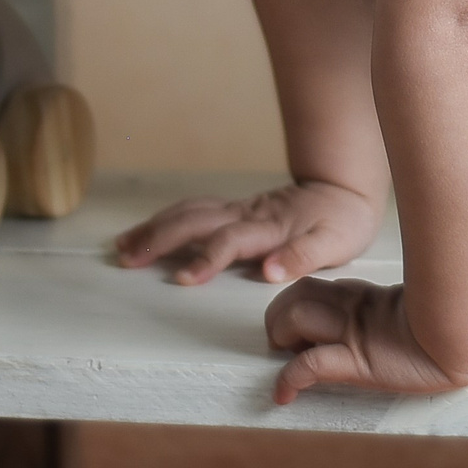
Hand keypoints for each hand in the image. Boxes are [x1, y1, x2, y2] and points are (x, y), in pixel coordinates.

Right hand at [112, 179, 378, 286]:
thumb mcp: (335, 243)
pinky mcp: (234, 208)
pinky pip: (193, 209)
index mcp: (269, 227)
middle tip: (127, 259)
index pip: (229, 242)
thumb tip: (271, 271)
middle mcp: (246, 214)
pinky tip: (150, 230)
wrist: (344, 187)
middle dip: (158, 238)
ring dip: (154, 227)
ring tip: (124, 245)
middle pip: (195, 221)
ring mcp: (238, 208)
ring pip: (188, 211)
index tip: (181, 280)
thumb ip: (304, 256)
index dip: (205, 260)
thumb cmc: (341, 221)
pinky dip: (166, 218)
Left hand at [265, 277, 467, 403]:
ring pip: (297, 316)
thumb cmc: (456, 325)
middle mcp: (355, 309)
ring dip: (281, 335)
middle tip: (283, 339)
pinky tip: (283, 396)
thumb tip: (404, 303)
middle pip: (297, 293)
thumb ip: (398, 308)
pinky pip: (310, 365)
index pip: (316, 287)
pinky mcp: (357, 361)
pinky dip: (289, 380)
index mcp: (368, 297)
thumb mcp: (419, 312)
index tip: (293, 325)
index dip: (295, 299)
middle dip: (279, 314)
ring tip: (285, 355)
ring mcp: (355, 333)